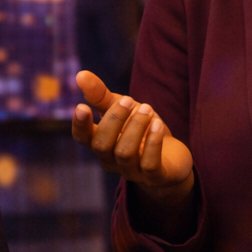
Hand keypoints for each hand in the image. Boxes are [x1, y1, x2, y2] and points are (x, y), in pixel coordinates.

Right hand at [72, 71, 193, 203]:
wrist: (171, 158)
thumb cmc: (140, 131)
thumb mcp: (123, 109)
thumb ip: (101, 95)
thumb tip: (80, 74)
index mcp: (100, 142)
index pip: (82, 138)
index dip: (80, 125)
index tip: (82, 106)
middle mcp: (111, 160)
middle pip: (102, 145)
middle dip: (115, 119)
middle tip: (129, 100)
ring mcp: (131, 171)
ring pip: (124, 153)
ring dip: (135, 127)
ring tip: (147, 109)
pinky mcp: (154, 177)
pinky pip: (149, 164)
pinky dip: (153, 142)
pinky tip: (158, 125)